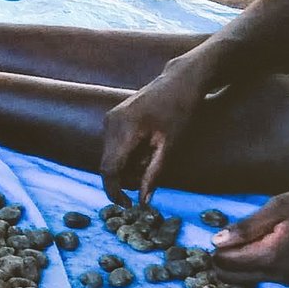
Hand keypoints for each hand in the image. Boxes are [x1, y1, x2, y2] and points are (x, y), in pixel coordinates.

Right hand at [99, 61, 208, 201]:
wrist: (179, 82)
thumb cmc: (180, 111)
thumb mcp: (170, 146)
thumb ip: (153, 174)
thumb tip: (143, 201)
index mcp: (124, 129)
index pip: (109, 169)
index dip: (114, 191)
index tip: (126, 206)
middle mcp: (111, 122)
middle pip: (108, 165)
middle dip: (125, 178)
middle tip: (149, 177)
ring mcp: (109, 118)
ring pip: (110, 156)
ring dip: (127, 166)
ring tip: (151, 158)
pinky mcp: (112, 118)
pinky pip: (113, 146)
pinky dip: (127, 155)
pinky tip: (145, 149)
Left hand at [211, 184, 288, 275]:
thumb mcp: (277, 207)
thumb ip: (246, 227)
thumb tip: (216, 242)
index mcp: (269, 257)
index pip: (225, 263)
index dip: (215, 248)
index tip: (220, 233)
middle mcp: (277, 275)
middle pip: (233, 277)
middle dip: (223, 260)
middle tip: (228, 236)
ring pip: (250, 277)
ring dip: (241, 262)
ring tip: (247, 236)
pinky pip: (268, 275)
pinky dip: (259, 263)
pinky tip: (266, 243)